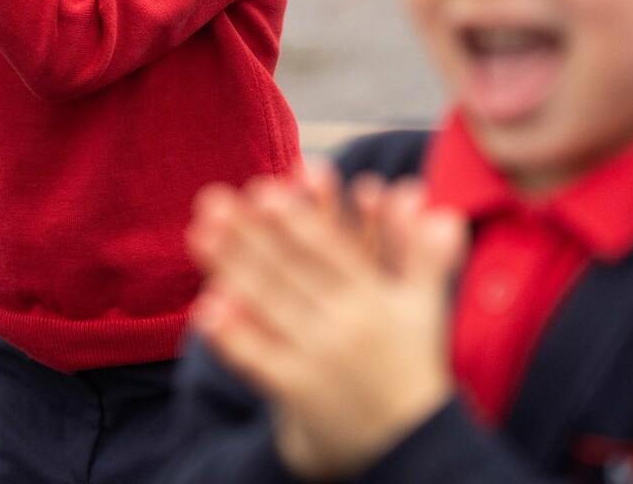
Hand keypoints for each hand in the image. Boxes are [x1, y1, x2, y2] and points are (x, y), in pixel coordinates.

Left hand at [187, 167, 465, 481]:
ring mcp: (319, 359)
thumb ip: (422, 253)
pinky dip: (233, 336)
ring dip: (231, 270)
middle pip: (290, 272)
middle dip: (250, 234)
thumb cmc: (409, 363)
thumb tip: (435, 204)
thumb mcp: (423, 308)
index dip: (298, 220)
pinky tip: (205, 309)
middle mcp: (345, 326)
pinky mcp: (298, 392)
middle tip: (211, 198)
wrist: (408, 444)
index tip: (264, 189)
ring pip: (270, 308)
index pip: (331, 252)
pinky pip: (260, 361)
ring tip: (197, 234)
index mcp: (373, 300)